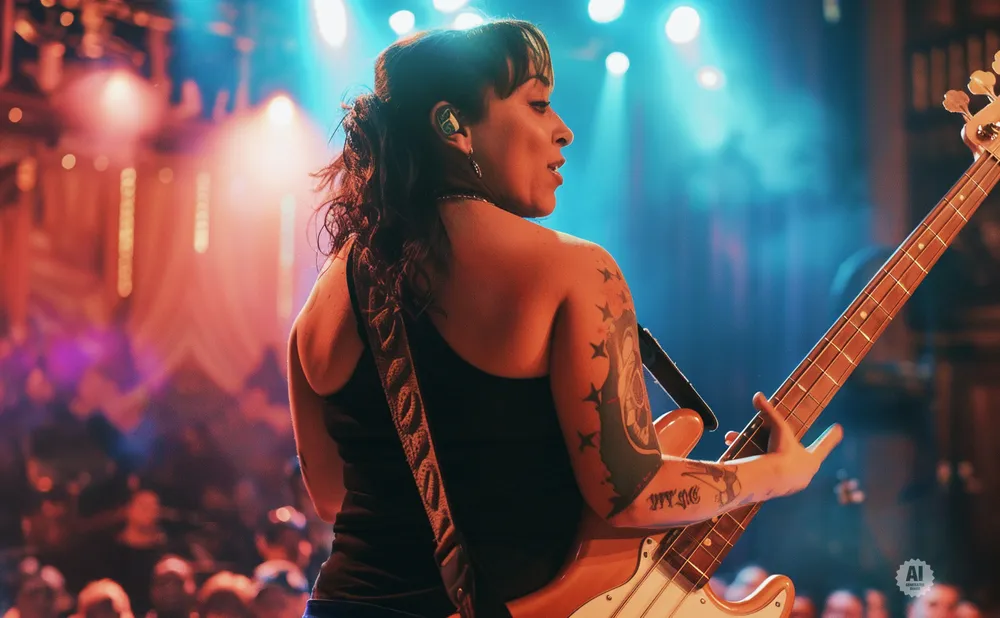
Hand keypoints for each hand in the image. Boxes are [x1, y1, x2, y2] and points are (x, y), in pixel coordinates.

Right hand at [725, 392, 842, 496]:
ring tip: (738, 443)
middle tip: (770, 439)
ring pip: (778, 467)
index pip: (824, 445)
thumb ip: (769, 412)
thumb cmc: (781, 452)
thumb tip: (758, 395)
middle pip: (796, 457)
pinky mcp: (777, 492)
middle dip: (779, 446)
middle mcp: (805, 474)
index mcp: (812, 459)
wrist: (770, 480)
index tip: (839, 428)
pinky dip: (758, 467)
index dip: (831, 436)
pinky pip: (768, 476)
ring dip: (762, 456)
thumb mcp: (778, 429)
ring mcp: (792, 485)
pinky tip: (742, 460)